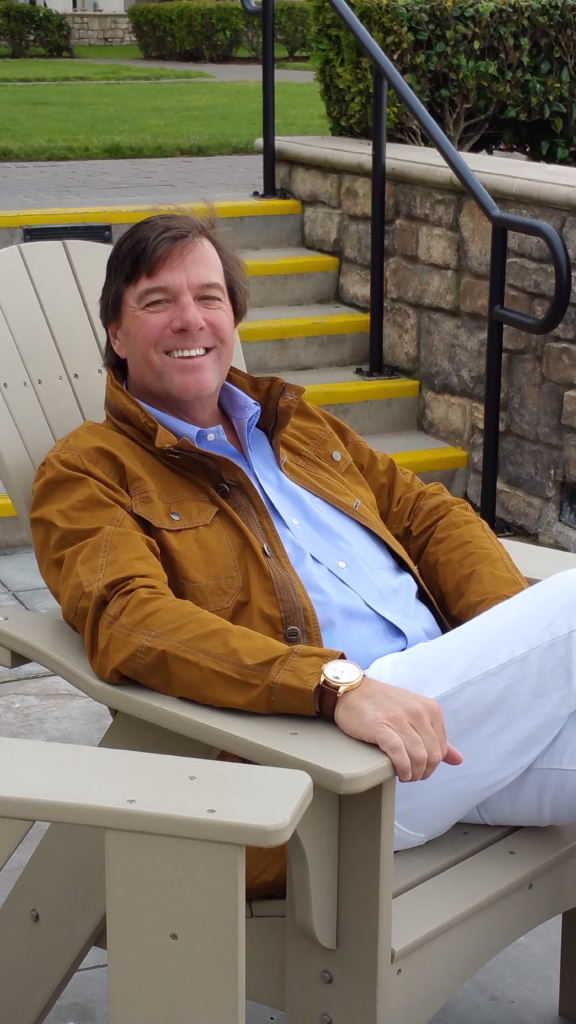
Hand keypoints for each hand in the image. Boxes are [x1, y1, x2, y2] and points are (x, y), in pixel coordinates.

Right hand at [334, 676, 462, 781]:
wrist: (352, 691)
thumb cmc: (383, 704)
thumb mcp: (415, 714)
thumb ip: (436, 737)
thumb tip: (458, 759)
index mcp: (430, 708)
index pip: (441, 748)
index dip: (432, 764)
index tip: (420, 767)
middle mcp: (417, 712)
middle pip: (432, 755)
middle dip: (424, 772)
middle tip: (413, 775)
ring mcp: (399, 719)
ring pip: (419, 757)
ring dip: (414, 773)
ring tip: (405, 775)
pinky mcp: (380, 727)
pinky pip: (399, 753)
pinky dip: (403, 768)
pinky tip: (400, 772)